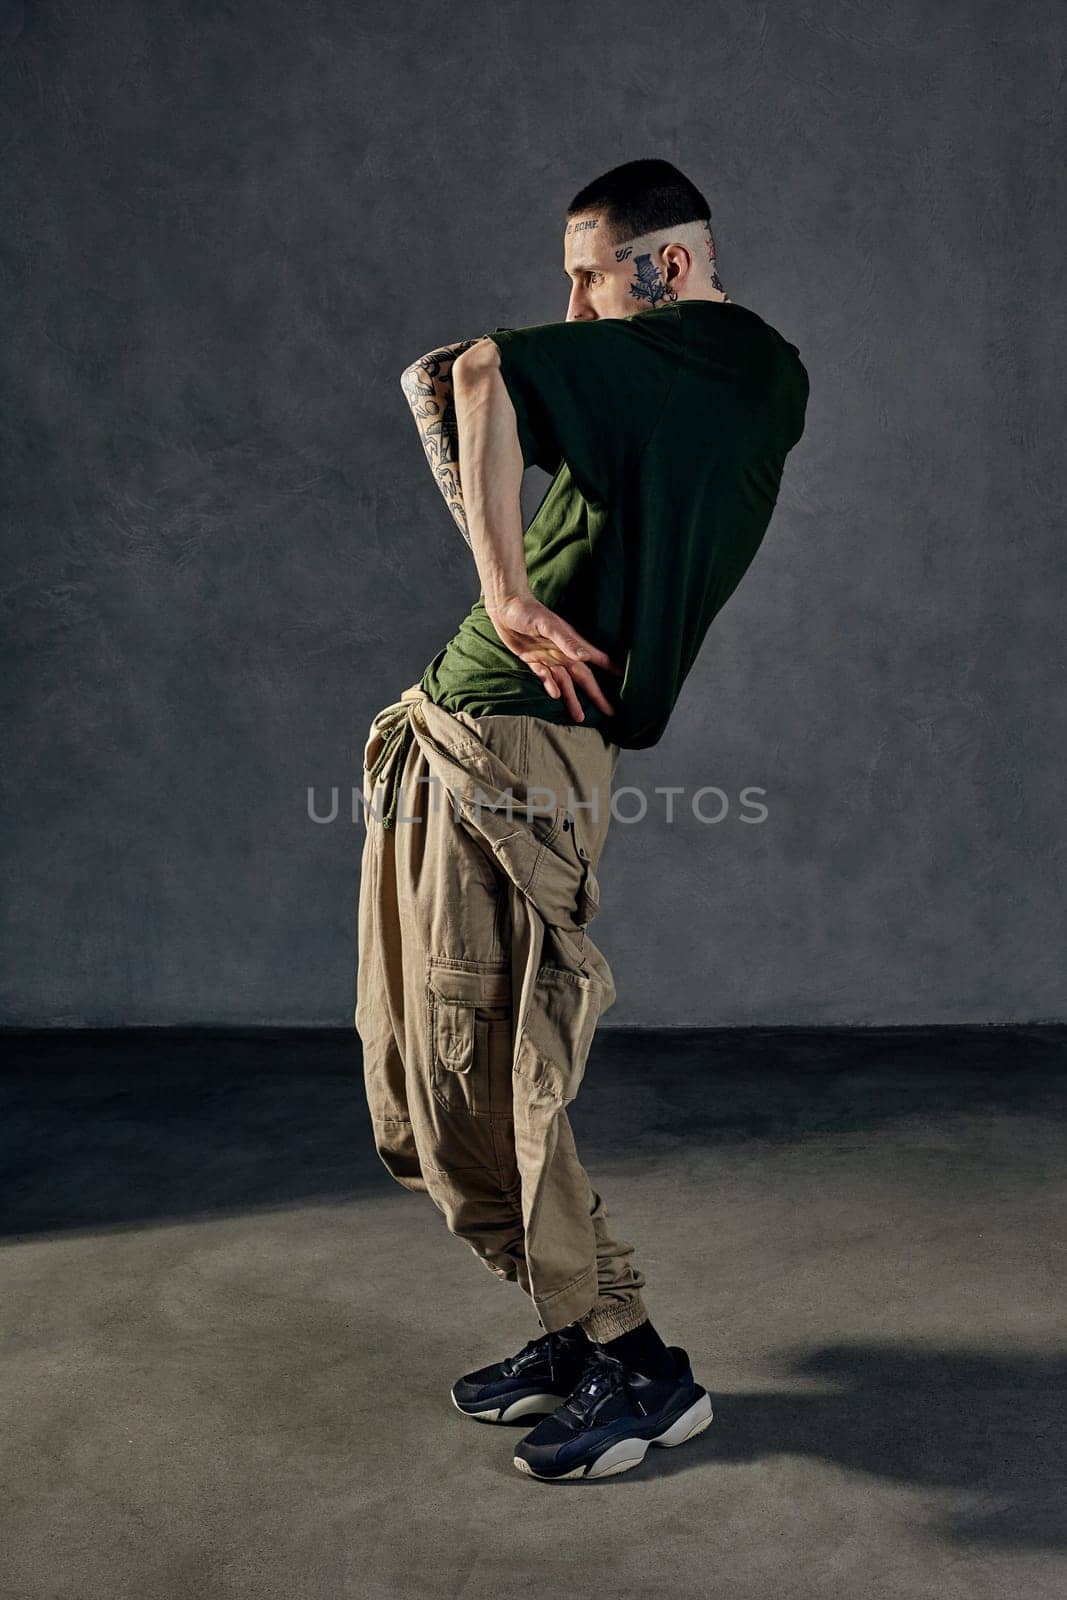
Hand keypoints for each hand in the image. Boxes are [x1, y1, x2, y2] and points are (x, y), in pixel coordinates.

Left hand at [486, 591, 624, 722]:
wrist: (505, 605)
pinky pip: (544, 677)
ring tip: (580, 717)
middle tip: (609, 711)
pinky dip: (550, 686)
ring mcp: (548, 658)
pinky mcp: (533, 660)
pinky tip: (555, 696)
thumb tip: (586, 657)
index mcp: (571, 644)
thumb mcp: (548, 625)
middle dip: (596, 694)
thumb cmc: (528, 611)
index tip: (626, 680)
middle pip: (584, 678)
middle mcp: (563, 653)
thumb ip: (567, 641)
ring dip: (572, 699)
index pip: (598, 659)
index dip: (612, 669)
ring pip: (565, 683)